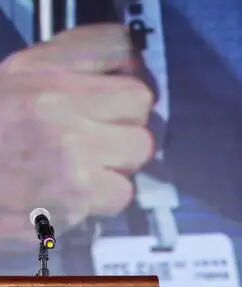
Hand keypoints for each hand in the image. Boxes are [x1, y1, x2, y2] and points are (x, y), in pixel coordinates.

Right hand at [0, 24, 154, 250]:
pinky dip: (103, 197)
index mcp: (43, 75)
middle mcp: (58, 111)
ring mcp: (70, 158)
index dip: (121, 70)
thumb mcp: (21, 75)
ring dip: (118, 157)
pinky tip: (75, 192)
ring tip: (84, 165)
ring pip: (138, 151)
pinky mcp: (74, 200)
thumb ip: (75, 61)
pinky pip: (120, 193)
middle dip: (123, 116)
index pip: (121, 50)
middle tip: (97, 134)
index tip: (117, 90)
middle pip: (139, 105)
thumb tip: (129, 59)